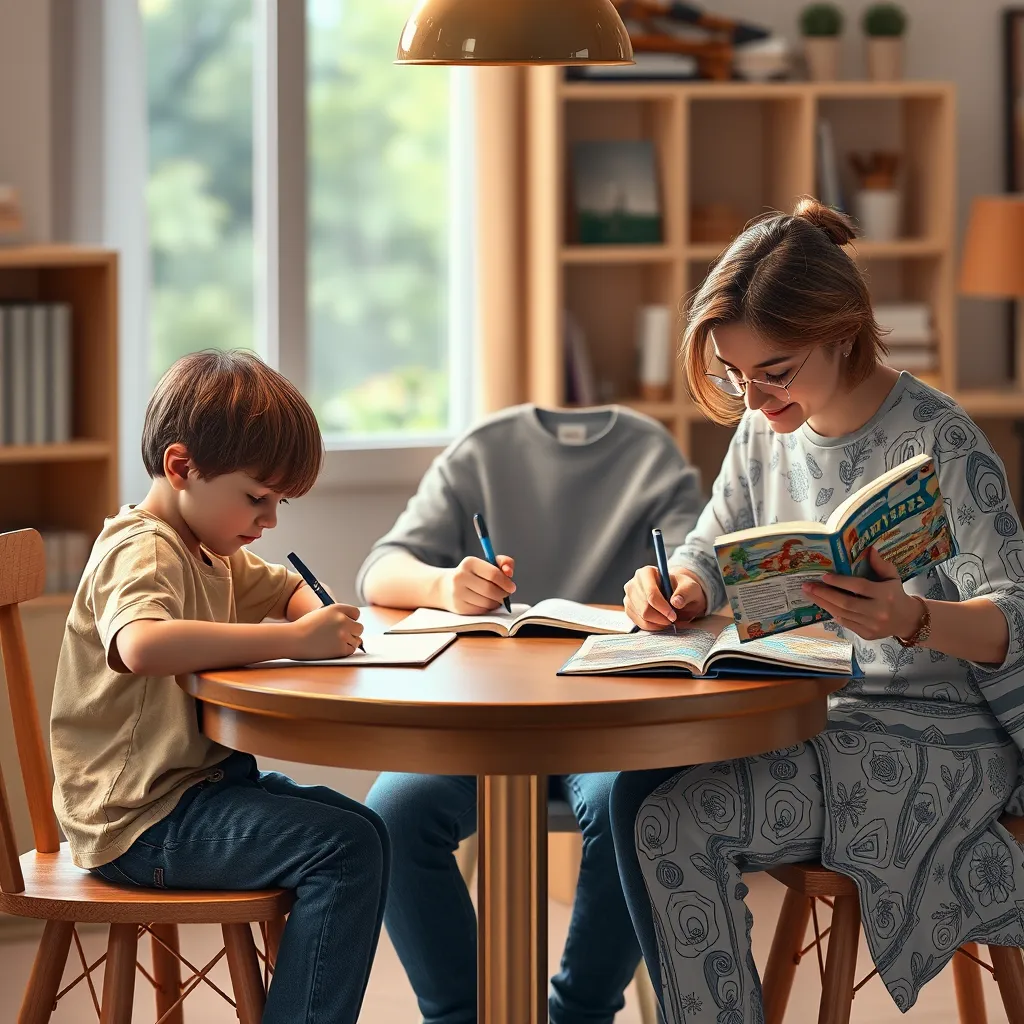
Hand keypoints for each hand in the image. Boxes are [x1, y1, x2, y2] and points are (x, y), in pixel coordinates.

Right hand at [290, 604, 363, 658]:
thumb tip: (355, 625)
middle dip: (352, 632)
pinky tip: (333, 648)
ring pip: (357, 640)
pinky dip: (345, 650)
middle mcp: (342, 620)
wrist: (293, 640)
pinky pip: (351, 650)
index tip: (345, 624)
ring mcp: (342, 635)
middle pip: (359, 627)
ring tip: (333, 642)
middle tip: (341, 636)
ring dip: (349, 642)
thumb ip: (338, 616)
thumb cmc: (305, 627)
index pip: (356, 613)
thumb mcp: (322, 614)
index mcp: (337, 608)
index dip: (351, 619)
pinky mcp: (341, 648)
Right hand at [440, 555, 515, 613]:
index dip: (506, 582)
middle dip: (503, 594)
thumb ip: (503, 562)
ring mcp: (458, 593)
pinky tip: (487, 603)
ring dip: (497, 602)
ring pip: (487, 602)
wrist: (446, 587)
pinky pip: (481, 610)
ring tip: (496, 598)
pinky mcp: (459, 607)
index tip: (511, 587)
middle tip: (506, 594)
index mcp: (469, 563)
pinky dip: (489, 608)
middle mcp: (460, 577)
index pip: (493, 574)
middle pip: (491, 590)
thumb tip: (509, 571)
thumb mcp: (486, 563)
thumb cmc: (473, 574)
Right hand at [624, 566, 706, 631]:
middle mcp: (633, 583)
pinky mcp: (628, 609)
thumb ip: (686, 592)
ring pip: (642, 617)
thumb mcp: (690, 588)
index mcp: (647, 572)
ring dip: (658, 623)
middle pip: (645, 608)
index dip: (663, 608)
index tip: (673, 616)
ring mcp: (629, 597)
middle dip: (661, 617)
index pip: (651, 594)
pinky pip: (639, 623)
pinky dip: (652, 626)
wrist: (675, 594)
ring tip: (668, 619)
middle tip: (673, 619)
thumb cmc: (682, 589)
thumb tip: (676, 602)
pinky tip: (660, 621)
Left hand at [802, 546, 922, 641]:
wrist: (907, 620)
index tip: (824, 576)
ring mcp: (872, 625)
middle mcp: (878, 611)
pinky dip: (833, 613)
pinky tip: (823, 604)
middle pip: (846, 603)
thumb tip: (869, 549)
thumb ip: (881, 564)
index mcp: (885, 594)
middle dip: (824, 594)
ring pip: (842, 614)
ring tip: (810, 594)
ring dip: (823, 604)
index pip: (859, 587)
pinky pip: (845, 623)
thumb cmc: (895, 594)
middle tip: (807, 586)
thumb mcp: (892, 577)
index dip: (840, 581)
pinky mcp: (867, 635)